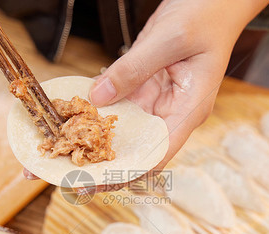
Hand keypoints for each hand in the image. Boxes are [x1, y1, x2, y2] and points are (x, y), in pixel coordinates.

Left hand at [86, 0, 268, 191]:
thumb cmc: (205, 16)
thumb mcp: (169, 39)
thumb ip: (133, 68)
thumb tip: (98, 97)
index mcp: (189, 111)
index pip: (158, 154)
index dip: (128, 171)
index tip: (97, 181)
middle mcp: (171, 113)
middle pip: (136, 148)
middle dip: (104, 163)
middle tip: (69, 173)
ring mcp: (156, 101)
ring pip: (123, 129)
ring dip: (95, 140)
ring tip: (63, 153)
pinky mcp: (143, 87)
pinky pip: (117, 105)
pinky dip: (96, 111)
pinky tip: (71, 118)